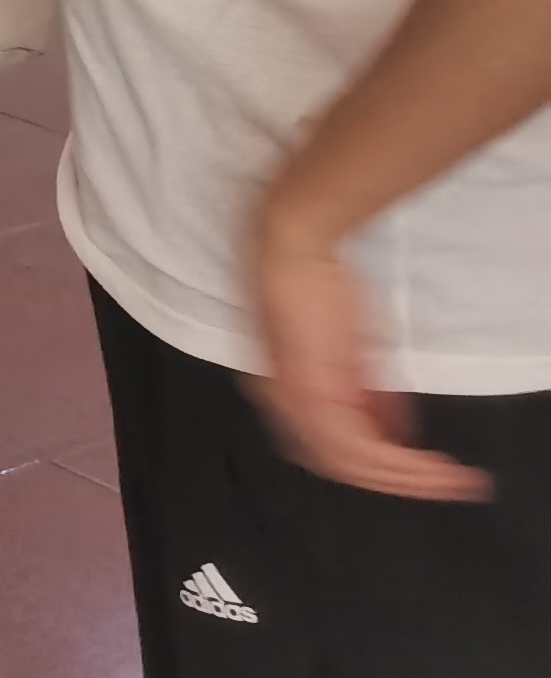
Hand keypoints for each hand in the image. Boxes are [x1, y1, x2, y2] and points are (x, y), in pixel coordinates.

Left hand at [248, 213, 492, 500]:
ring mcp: (298, 400)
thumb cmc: (312, 280)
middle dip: (396, 479)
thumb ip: (366, 389)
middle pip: (342, 464)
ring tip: (444, 481)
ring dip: (403, 477)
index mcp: (287, 392)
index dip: (375, 464)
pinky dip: (396, 466)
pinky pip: (354, 448)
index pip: (331, 448)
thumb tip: (392, 427)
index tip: (413, 470)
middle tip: (437, 483)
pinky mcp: (314, 394)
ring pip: (351, 464)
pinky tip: (425, 470)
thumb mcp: (348, 344)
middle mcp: (288, 403)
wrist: (295, 248)